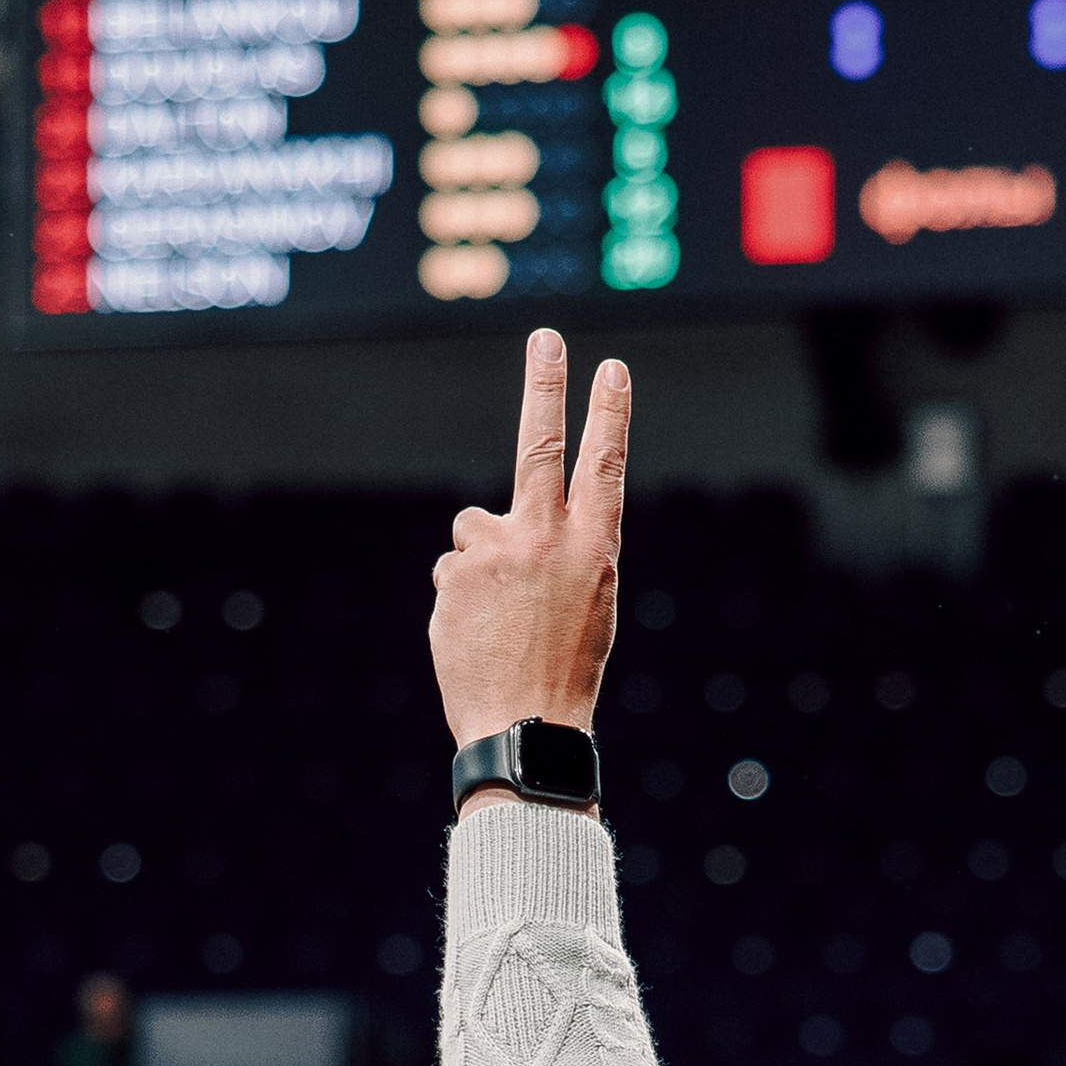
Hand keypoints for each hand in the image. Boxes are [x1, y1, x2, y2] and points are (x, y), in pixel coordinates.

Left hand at [430, 329, 629, 756]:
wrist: (525, 726)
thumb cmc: (564, 670)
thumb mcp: (588, 604)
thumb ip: (559, 551)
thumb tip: (503, 522)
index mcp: (596, 548)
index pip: (604, 465)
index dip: (609, 414)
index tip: (611, 370)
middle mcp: (548, 539)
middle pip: (540, 444)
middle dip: (546, 385)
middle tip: (546, 338)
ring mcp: (498, 552)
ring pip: (475, 529)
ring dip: (480, 562)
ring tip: (498, 619)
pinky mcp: (456, 573)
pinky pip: (455, 570)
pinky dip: (461, 598)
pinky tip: (478, 635)